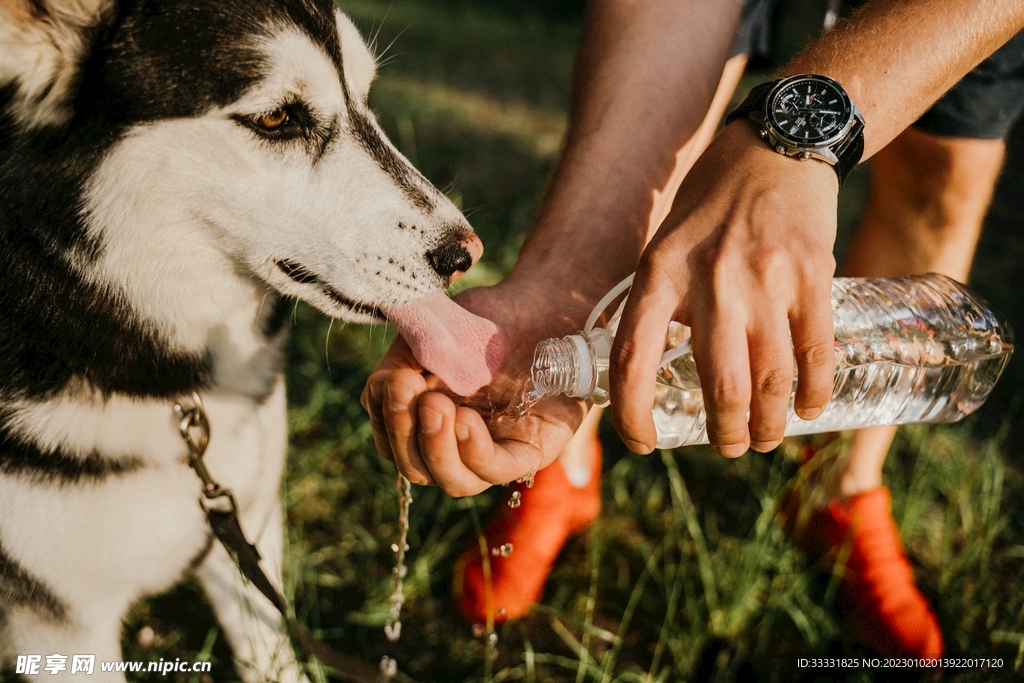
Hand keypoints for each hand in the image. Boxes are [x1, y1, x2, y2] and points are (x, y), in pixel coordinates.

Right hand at [361, 276, 592, 495]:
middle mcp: (458, 442)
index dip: (386, 419)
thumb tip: (384, 388)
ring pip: (454, 481)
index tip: (391, 381)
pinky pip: (497, 470)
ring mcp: (494, 451)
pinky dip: (474, 451)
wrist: (545, 305)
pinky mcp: (529, 451)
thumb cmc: (488, 319)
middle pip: (417, 467)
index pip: (393, 441)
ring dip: (436, 448)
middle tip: (407, 390)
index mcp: (428, 418)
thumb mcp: (435, 332)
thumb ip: (404, 358)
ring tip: (437, 406)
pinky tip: (464, 420)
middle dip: (405, 433)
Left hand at [609, 121, 838, 455]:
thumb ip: (659, 304)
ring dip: (768, 425)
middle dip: (725, 434)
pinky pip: (816, 353)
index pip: (633, 359)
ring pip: (770, 380)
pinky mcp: (812, 275)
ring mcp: (765, 280)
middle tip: (728, 446)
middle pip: (720, 387)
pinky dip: (813, 393)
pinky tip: (808, 409)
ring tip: (764, 438)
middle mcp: (710, 281)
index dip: (632, 413)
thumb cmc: (710, 204)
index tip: (642, 441)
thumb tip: (650, 373)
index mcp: (660, 274)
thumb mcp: (664, 246)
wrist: (776, 146)